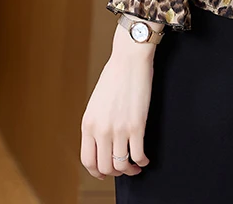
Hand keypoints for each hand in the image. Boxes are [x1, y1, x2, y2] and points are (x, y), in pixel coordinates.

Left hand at [80, 24, 157, 179]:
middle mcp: (100, 130)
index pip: (88, 160)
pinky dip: (142, 161)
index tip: (105, 172)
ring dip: (130, 170)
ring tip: (136, 166)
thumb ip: (96, 123)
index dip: (97, 171)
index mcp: (87, 124)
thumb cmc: (115, 75)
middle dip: (115, 172)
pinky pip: (138, 154)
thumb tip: (103, 142)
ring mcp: (119, 129)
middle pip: (105, 166)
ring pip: (122, 164)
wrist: (129, 59)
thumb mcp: (96, 102)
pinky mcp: (137, 125)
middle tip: (124, 169)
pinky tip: (145, 158)